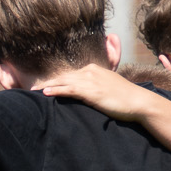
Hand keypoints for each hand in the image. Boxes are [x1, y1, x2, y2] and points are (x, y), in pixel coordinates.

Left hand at [36, 62, 160, 121]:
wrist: (138, 101)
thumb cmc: (125, 98)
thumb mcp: (108, 87)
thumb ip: (96, 87)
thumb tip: (88, 94)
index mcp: (94, 69)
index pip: (70, 74)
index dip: (56, 80)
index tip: (44, 85)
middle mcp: (90, 71)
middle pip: (64, 76)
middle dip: (48, 82)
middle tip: (32, 88)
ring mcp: (91, 80)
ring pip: (64, 82)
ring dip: (48, 86)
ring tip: (33, 92)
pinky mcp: (91, 91)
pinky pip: (69, 89)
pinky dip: (57, 90)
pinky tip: (46, 93)